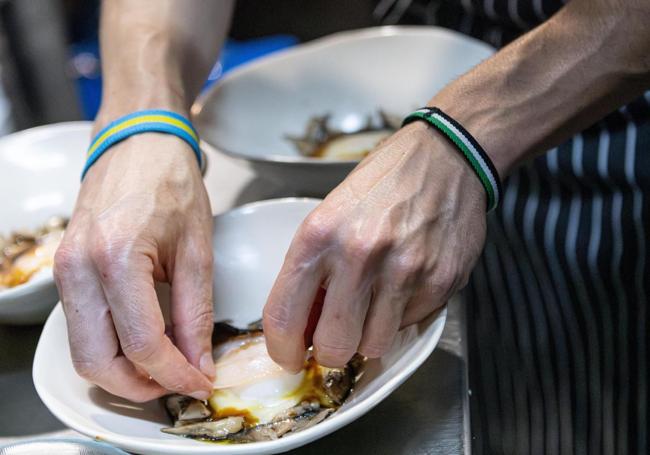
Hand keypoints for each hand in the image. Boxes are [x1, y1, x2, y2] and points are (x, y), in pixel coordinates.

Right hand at [54, 133, 214, 401]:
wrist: (138, 143)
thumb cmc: (170, 182)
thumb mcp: (198, 250)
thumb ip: (196, 313)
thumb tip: (198, 363)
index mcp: (117, 257)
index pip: (143, 343)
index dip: (175, 374)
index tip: (200, 382)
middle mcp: (79, 268)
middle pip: (98, 360)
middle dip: (140, 385)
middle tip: (179, 383)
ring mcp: (65, 270)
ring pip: (83, 350)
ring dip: (121, 371)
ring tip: (164, 367)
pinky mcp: (66, 270)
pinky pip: (82, 326)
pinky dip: (110, 346)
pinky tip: (143, 343)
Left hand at [263, 121, 486, 371]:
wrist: (445, 157)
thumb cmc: (383, 183)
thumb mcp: (330, 214)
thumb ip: (313, 268)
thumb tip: (303, 323)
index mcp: (319, 234)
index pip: (284, 316)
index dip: (283, 349)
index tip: (290, 356)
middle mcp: (359, 253)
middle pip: (332, 346)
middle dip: (331, 351)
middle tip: (336, 337)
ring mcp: (403, 270)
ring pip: (373, 346)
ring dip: (369, 336)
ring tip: (374, 306)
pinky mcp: (440, 280)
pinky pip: (410, 325)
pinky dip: (402, 315)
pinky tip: (405, 284)